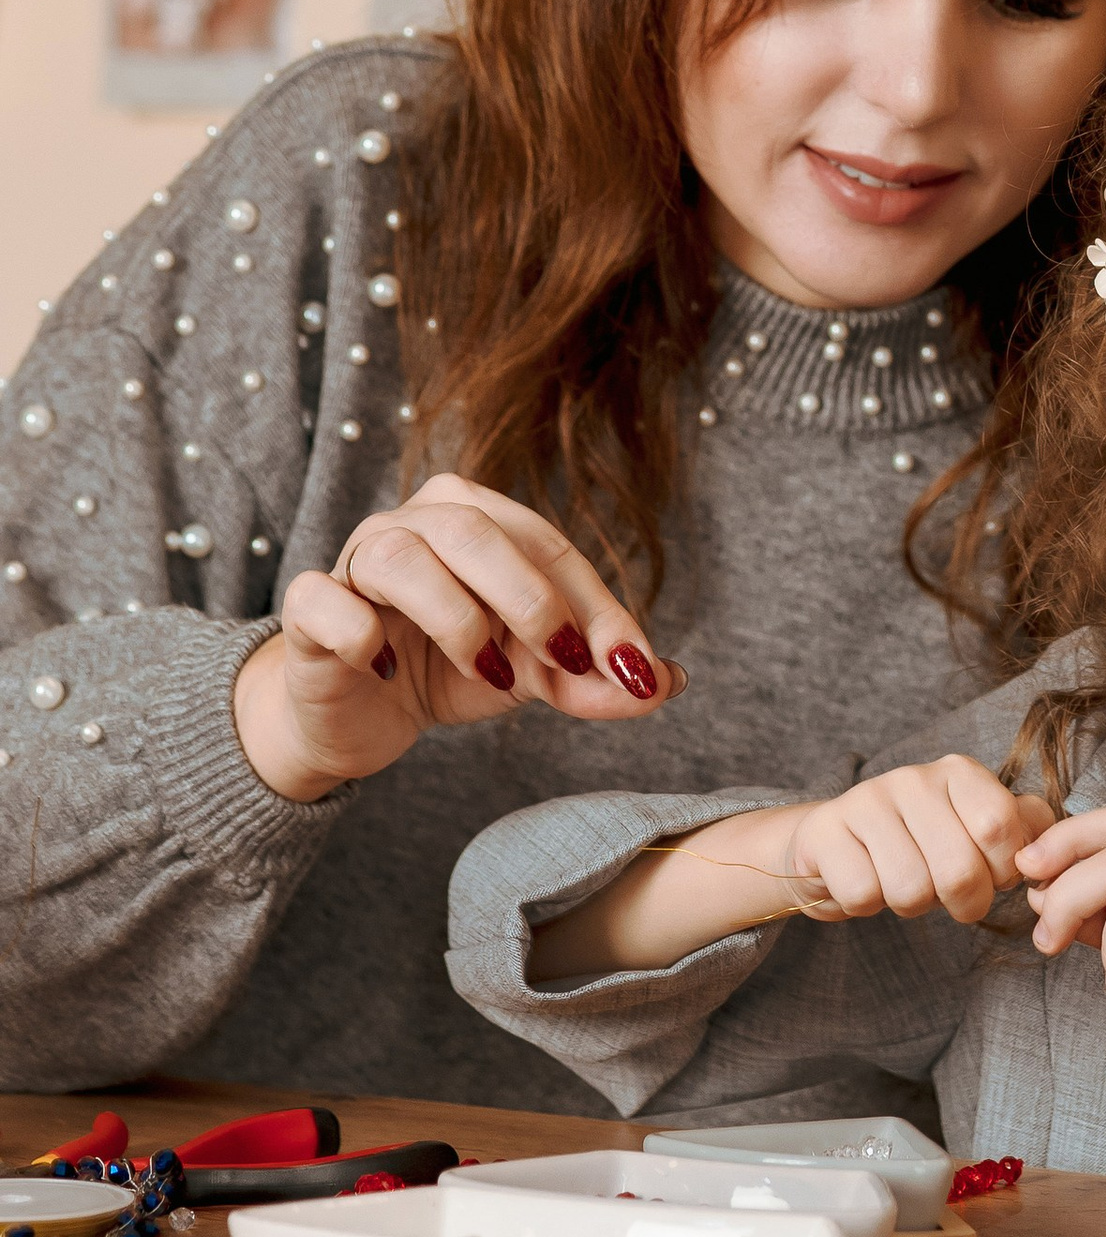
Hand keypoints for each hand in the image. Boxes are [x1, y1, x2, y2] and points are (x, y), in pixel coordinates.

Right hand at [234, 477, 683, 803]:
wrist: (358, 718)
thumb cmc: (449, 672)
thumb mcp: (531, 678)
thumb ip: (591, 678)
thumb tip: (666, 682)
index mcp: (477, 518)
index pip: (549, 548)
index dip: (597, 608)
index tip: (635, 669)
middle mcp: (414, 522)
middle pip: (477, 531)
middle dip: (532, 601)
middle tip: (560, 665)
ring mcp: (354, 560)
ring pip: (401, 555)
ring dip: (456, 617)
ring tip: (487, 673)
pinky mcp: (308, 609)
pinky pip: (324, 600)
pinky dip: (360, 632)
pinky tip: (386, 667)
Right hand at [772, 758, 1058, 925]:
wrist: (836, 842)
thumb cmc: (921, 841)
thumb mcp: (975, 827)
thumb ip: (1023, 828)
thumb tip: (1058, 838)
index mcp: (960, 774)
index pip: (1000, 828)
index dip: (1000, 872)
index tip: (990, 875)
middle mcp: (914, 778)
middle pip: (959, 871)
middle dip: (961, 902)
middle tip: (947, 894)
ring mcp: (865, 801)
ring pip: (910, 890)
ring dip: (911, 905)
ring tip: (902, 881)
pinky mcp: (824, 832)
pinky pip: (863, 895)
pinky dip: (867, 904)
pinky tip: (865, 879)